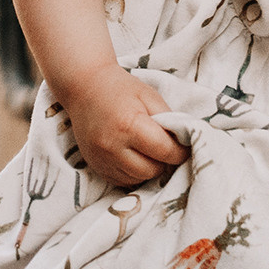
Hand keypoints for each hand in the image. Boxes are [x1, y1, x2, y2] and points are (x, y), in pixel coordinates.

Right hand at [55, 66, 188, 187]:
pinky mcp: (96, 167)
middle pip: (153, 170)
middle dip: (163, 160)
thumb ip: (169, 120)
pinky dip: (133, 172)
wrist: (84, 87)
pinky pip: (123, 181)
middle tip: (163, 146)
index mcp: (129, 125)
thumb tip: (184, 142)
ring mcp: (102, 159)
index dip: (180, 151)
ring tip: (146, 149)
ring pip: (138, 179)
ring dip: (148, 168)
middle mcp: (113, 146)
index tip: (183, 146)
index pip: (166, 151)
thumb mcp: (149, 96)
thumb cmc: (120, 89)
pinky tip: (132, 155)